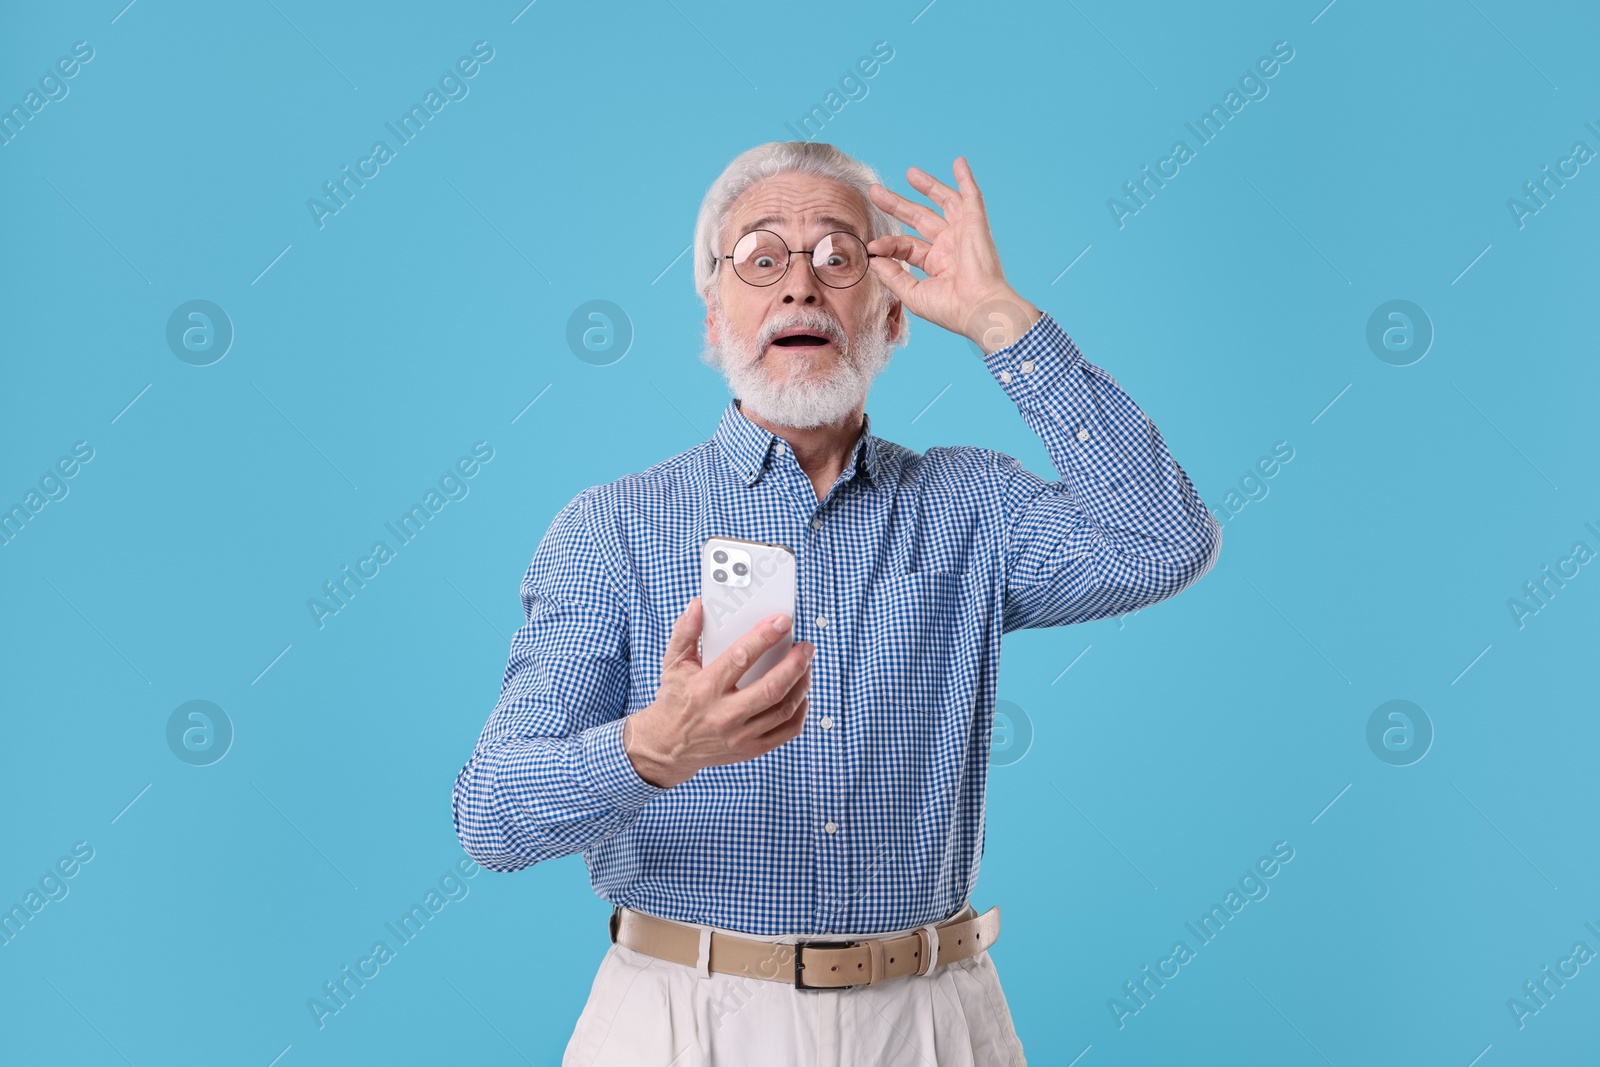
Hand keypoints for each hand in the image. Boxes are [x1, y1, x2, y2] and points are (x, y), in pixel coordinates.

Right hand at [624, 597, 814, 787]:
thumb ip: (685, 633)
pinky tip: (801, 694)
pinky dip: (800, 710)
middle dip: (795, 663)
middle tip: (806, 647)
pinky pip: (787, 731)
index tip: (783, 622)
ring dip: (802, 684)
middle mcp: (724, 714)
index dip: (765, 637)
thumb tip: (698, 606)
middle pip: (772, 688)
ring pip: (784, 709)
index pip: (741, 658)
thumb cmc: (674, 700)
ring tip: (806, 666)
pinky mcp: (751, 749)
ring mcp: (740, 736)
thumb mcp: (673, 665)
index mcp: (705, 689)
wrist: (668, 747)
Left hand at [866, 157, 1041, 354]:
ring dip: (928, 186)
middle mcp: (949, 247)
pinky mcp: (975, 224)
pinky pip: (971, 196)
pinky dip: (966, 179)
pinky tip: (959, 163)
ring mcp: (963, 234)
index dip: (887, 244)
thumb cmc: (951, 309)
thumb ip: (892, 275)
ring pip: (944, 202)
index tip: (871, 246)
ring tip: (910, 173)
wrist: (979, 309)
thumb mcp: (912, 293)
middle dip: (898, 205)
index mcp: (935, 265)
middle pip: (920, 218)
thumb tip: (872, 258)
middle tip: (876, 192)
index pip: (906, 246)